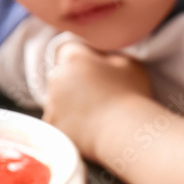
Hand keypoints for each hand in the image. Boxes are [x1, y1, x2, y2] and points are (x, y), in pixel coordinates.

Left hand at [42, 42, 151, 162]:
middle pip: (61, 75)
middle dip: (74, 82)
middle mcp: (57, 77)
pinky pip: (58, 121)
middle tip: (98, 97)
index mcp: (74, 58)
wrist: (126, 133)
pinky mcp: (53, 125)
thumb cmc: (132, 97)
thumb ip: (110, 56)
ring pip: (57, 99)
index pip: (71, 50)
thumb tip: (102, 58)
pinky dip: (68, 124)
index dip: (84, 60)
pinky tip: (87, 129)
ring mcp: (52, 102)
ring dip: (70, 104)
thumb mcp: (130, 65)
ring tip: (94, 116)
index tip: (99, 73)